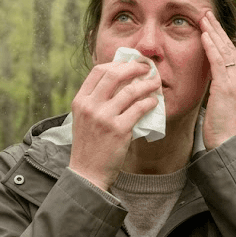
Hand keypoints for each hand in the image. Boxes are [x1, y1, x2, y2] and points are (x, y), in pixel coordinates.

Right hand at [68, 60, 161, 189]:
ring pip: (130, 91)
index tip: (130, 63)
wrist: (87, 172)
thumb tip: (120, 80)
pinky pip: (139, 109)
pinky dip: (149, 102)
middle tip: (146, 68)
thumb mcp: (84, 118)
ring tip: (155, 83)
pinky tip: (154, 102)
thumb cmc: (89, 145)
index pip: (98, 71)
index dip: (117, 63)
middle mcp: (90, 106)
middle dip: (134, 68)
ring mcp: (103, 118)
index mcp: (80, 100)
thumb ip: (96, 100)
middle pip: (114, 75)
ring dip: (147, 84)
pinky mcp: (118, 130)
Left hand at [199, 11, 235, 149]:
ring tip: (203, 17)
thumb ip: (216, 90)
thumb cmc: (220, 129)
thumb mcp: (219, 105)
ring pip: (224, 50)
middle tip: (206, 13)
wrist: (228, 145)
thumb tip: (207, 81)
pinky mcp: (227, 87)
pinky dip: (211, 47)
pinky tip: (204, 35)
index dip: (220, 38)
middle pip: (228, 47)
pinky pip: (218, 62)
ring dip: (212, 32)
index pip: (229, 54)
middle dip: (216, 29)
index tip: (210, 24)